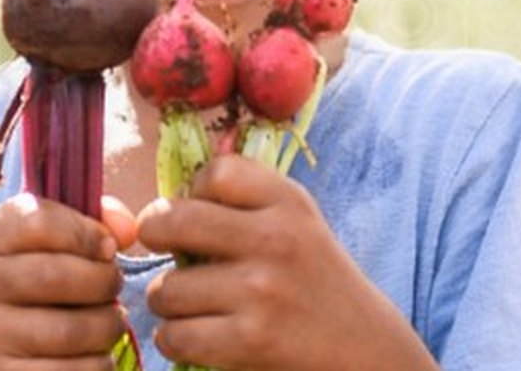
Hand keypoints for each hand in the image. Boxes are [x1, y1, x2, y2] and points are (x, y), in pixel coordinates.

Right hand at [0, 193, 136, 369]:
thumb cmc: (36, 273)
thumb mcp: (51, 236)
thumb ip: (93, 220)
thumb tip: (128, 230)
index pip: (43, 223)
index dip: (90, 234)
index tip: (108, 248)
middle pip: (58, 277)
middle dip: (104, 282)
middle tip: (113, 286)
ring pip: (70, 331)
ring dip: (108, 326)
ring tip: (109, 320)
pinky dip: (98, 363)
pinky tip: (95, 353)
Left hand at [137, 155, 438, 369]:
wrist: (367, 349)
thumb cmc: (314, 279)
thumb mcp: (296, 222)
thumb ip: (241, 202)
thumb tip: (156, 208)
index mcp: (289, 202)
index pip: (215, 172)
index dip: (194, 193)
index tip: (200, 213)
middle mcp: (277, 239)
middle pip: (173, 221)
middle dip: (154, 237)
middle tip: (162, 249)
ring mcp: (263, 290)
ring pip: (167, 289)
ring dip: (166, 301)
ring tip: (188, 304)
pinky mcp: (253, 339)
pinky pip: (175, 336)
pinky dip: (173, 340)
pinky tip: (192, 335)